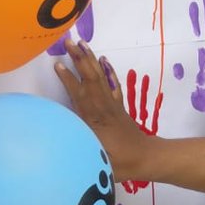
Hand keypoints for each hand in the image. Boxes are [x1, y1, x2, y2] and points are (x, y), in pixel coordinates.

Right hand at [55, 39, 151, 181]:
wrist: (147, 159)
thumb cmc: (120, 164)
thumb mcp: (95, 162)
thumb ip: (77, 150)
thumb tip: (57, 143)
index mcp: (94, 121)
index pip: (80, 96)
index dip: (68, 80)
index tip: (57, 64)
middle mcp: (103, 108)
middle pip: (90, 79)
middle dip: (79, 59)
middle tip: (69, 41)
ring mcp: (112, 105)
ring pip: (101, 78)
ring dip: (90, 59)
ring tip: (82, 43)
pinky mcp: (119, 106)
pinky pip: (113, 84)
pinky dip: (108, 71)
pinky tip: (103, 59)